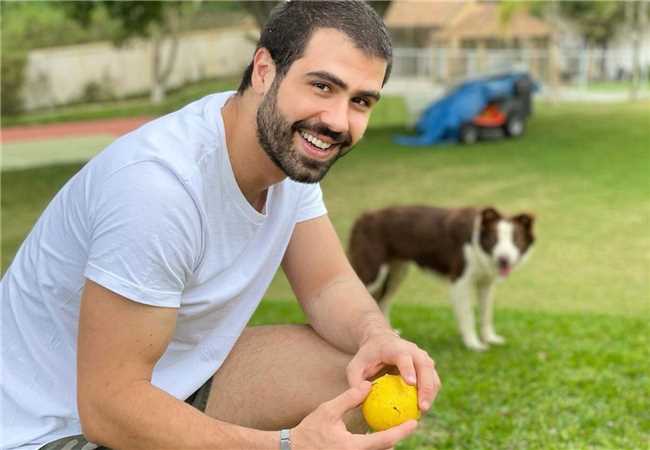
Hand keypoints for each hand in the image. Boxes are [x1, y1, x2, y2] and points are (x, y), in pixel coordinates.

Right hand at [291, 381, 416, 449]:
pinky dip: (376, 445)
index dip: (401, 432)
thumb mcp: (328, 411)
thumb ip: (349, 398)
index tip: (414, 423)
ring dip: (386, 442)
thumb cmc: (310, 430)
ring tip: (395, 429)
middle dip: (396, 438)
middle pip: (384, 449)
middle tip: (407, 423)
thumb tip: (368, 385)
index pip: (384, 439)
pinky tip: (378, 437)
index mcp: (353, 447)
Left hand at [347, 330, 440, 411]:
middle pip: (425, 366)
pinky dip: (430, 394)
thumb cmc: (366, 356)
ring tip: (423, 412)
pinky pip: (433, 381)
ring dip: (431, 393)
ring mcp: (422, 357)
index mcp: (395, 348)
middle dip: (426, 386)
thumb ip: (355, 381)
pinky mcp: (427, 366)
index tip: (410, 383)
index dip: (408, 369)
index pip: (404, 357)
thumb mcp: (355, 366)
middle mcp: (413, 350)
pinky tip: (422, 410)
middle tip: (422, 407)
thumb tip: (360, 399)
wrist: (380, 341)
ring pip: (433, 375)